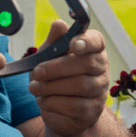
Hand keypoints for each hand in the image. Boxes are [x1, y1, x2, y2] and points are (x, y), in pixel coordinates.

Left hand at [29, 20, 108, 136]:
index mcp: (92, 51)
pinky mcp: (92, 111)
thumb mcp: (49, 56)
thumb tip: (59, 24)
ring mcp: (99, 91)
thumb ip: (54, 41)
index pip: (97, 41)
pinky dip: (53, 102)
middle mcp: (101, 70)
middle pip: (87, 64)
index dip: (87, 41)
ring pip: (80, 86)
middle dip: (57, 67)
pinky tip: (42, 100)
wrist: (57, 110)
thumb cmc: (54, 77)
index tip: (72, 44)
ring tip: (34, 87)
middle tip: (37, 72)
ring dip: (51, 86)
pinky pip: (75, 106)